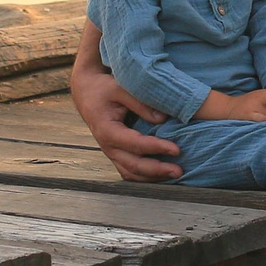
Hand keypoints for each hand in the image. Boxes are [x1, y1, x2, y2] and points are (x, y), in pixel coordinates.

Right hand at [70, 52, 181, 180]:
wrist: (87, 93)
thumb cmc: (103, 89)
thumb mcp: (120, 88)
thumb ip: (140, 103)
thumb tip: (162, 119)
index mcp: (107, 130)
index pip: (135, 144)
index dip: (157, 148)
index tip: (177, 149)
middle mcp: (108, 146)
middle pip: (133, 165)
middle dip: (157, 170)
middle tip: (179, 171)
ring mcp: (111, 152)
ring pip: (131, 173)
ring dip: (153, 176)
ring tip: (174, 174)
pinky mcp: (115, 153)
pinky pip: (129, 171)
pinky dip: (145, 176)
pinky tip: (162, 174)